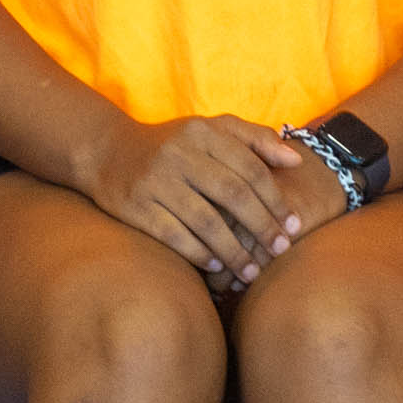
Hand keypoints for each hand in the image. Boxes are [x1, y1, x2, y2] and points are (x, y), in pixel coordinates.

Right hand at [84, 114, 323, 291]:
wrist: (106, 150)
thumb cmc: (172, 144)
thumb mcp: (210, 130)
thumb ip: (254, 138)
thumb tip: (296, 160)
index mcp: (202, 133)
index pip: (250, 168)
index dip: (276, 199)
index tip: (293, 226)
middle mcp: (179, 153)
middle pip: (232, 194)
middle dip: (261, 226)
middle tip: (279, 251)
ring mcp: (155, 180)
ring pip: (205, 221)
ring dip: (233, 251)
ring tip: (251, 272)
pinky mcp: (135, 205)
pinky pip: (174, 235)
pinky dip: (198, 254)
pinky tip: (216, 267)